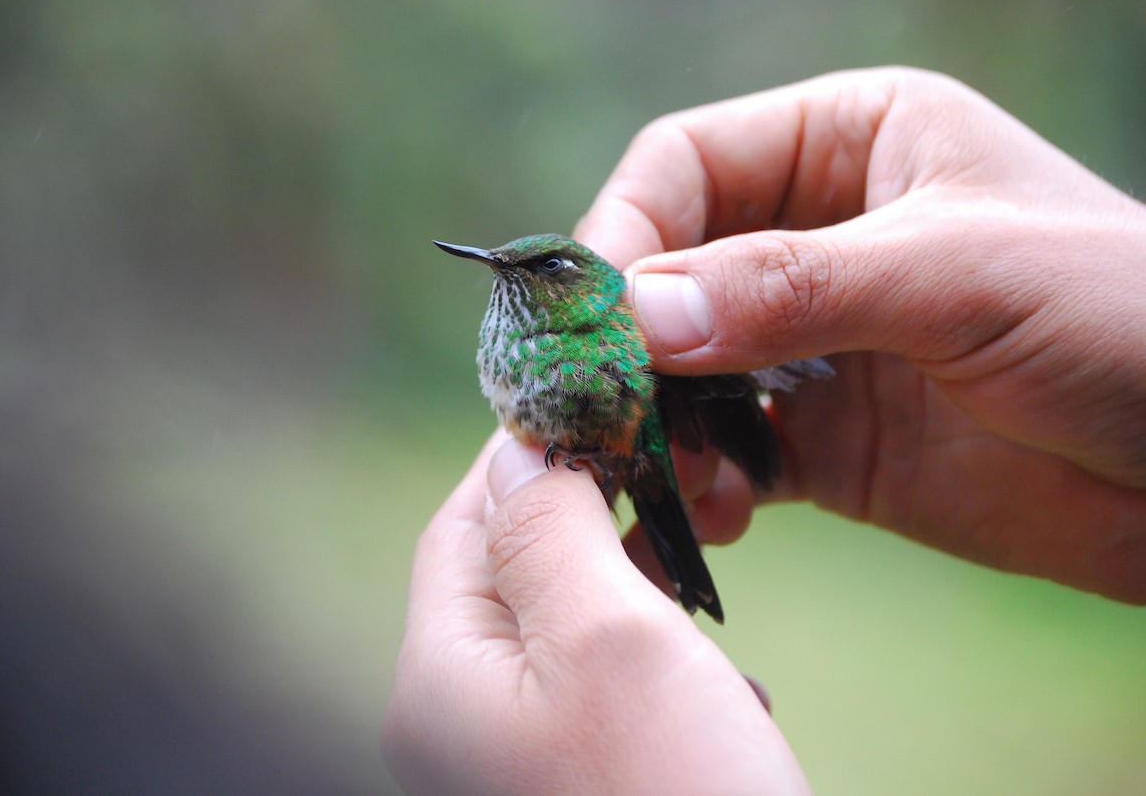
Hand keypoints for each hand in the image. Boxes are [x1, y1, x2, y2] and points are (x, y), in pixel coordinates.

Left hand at [383, 434, 808, 794]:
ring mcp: (524, 763)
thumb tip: (517, 450)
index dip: (520, 456)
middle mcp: (464, 725)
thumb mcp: (609, 636)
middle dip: (588, 512)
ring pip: (568, 631)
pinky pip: (606, 692)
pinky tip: (719, 677)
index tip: (590, 401)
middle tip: (666, 464)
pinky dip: (658, 658)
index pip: (460, 528)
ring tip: (701, 551)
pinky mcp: (588, 784)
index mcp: (441, 682)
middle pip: (510, 575)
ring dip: (632, 582)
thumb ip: (547, 528)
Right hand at [574, 66, 1145, 602]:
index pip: (686, 165)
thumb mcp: (960, 275)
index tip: (598, 319)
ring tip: (654, 478)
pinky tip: (706, 517)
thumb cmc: (1124, 319)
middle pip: (669, 273)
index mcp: (849, 146)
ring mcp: (815, 346)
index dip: (629, 232)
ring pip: (684, 373)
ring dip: (656, 424)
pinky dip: (699, 484)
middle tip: (597, 412)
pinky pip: (727, 455)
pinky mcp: (824, 441)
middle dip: (630, 344)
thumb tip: (642, 312)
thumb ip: (794, 287)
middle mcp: (815, 238)